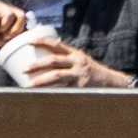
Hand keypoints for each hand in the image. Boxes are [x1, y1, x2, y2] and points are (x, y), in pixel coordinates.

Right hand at [0, 0, 28, 53]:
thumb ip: (6, 39)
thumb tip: (18, 41)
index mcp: (4, 13)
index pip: (22, 18)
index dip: (19, 30)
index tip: (7, 38)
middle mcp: (1, 6)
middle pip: (21, 14)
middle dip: (15, 29)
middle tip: (3, 36)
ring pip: (10, 16)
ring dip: (2, 28)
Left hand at [6, 25, 121, 90]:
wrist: (114, 83)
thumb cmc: (92, 71)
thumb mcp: (80, 61)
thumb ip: (65, 60)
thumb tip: (41, 61)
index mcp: (75, 53)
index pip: (56, 44)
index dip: (41, 41)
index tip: (28, 42)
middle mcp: (77, 62)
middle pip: (53, 60)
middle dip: (36, 64)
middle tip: (23, 69)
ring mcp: (79, 75)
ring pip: (56, 76)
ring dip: (40, 80)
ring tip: (28, 85)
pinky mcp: (81, 87)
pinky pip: (64, 89)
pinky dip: (52, 92)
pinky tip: (43, 96)